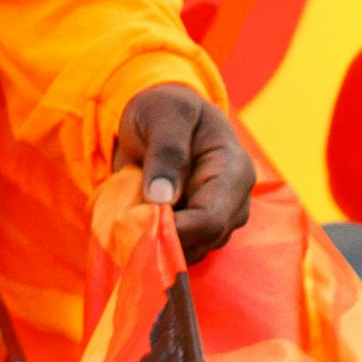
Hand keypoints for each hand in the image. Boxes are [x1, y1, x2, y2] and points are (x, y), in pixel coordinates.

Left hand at [117, 82, 256, 263]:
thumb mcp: (162, 115)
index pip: (211, 219)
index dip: (175, 229)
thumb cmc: (165, 109)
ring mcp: (220, 219)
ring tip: (131, 211)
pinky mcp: (202, 230)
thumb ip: (165, 152)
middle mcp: (234, 201)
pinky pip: (179, 249)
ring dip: (156, 240)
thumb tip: (161, 199)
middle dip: (163, 237)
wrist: (165, 116)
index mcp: (233, 170)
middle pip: (202, 242)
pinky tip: (137, 220)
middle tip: (126, 218)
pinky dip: (155, 241)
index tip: (138, 222)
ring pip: (190, 252)